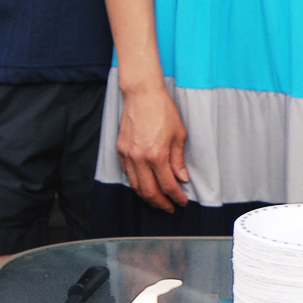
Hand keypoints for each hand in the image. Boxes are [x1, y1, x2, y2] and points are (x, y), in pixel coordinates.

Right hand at [116, 83, 189, 210]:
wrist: (142, 94)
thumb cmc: (163, 110)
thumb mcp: (178, 134)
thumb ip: (178, 159)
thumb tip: (182, 178)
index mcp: (156, 155)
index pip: (167, 185)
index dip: (176, 197)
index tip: (182, 202)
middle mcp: (139, 158)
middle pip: (149, 191)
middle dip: (160, 203)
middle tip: (169, 208)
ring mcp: (127, 155)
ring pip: (135, 185)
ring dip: (146, 196)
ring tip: (157, 200)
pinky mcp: (120, 150)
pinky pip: (127, 174)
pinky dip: (136, 183)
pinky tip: (144, 185)